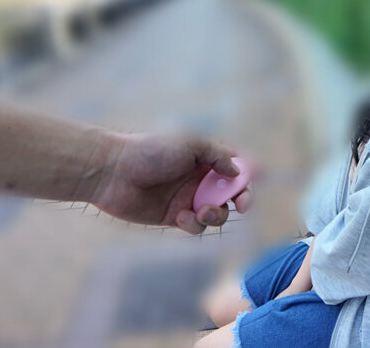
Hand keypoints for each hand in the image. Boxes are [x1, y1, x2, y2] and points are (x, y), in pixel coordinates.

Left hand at [88, 132, 251, 233]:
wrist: (113, 172)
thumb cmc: (150, 151)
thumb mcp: (189, 144)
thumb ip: (216, 155)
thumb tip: (237, 171)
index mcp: (204, 158)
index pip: (234, 167)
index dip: (248, 175)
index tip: (256, 182)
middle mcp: (199, 179)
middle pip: (231, 194)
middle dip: (240, 200)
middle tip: (240, 205)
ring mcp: (187, 199)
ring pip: (216, 213)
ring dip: (216, 215)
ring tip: (203, 211)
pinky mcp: (173, 217)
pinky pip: (195, 226)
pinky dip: (194, 225)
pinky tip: (181, 218)